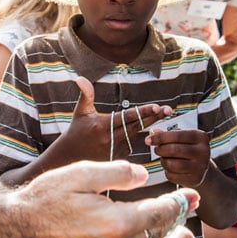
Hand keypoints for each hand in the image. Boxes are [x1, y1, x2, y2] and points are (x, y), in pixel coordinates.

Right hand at [9, 160, 199, 237]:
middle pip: (160, 237)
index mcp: (118, 222)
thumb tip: (143, 175)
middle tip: (182, 208)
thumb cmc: (45, 198)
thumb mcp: (79, 174)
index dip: (180, 202)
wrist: (16, 230)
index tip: (190, 195)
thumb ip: (116, 172)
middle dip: (174, 221)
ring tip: (159, 226)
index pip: (163, 214)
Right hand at [49, 77, 171, 161]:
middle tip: (168, 110)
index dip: (143, 112)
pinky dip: (138, 138)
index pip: (127, 117)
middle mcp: (109, 139)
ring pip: (136, 136)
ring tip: (162, 116)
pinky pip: (132, 146)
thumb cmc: (76, 131)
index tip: (157, 106)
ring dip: (149, 127)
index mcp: (101, 125)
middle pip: (136, 126)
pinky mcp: (117, 159)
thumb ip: (86, 94)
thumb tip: (80, 78)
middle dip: (153, 117)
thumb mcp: (80, 112)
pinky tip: (148, 130)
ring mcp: (114, 151)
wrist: (68, 157)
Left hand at [146, 128, 210, 187]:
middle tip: (157, 150)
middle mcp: (204, 151)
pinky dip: (167, 172)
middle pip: (173, 150)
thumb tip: (153, 131)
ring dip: (163, 161)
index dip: (160, 137)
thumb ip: (166, 134)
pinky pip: (172, 176)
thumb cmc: (187, 148)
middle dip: (160, 149)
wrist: (201, 167)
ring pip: (171, 164)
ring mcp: (201, 167)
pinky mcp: (195, 179)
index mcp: (200, 136)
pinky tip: (170, 168)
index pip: (176, 135)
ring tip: (165, 158)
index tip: (148, 140)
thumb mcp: (180, 137)